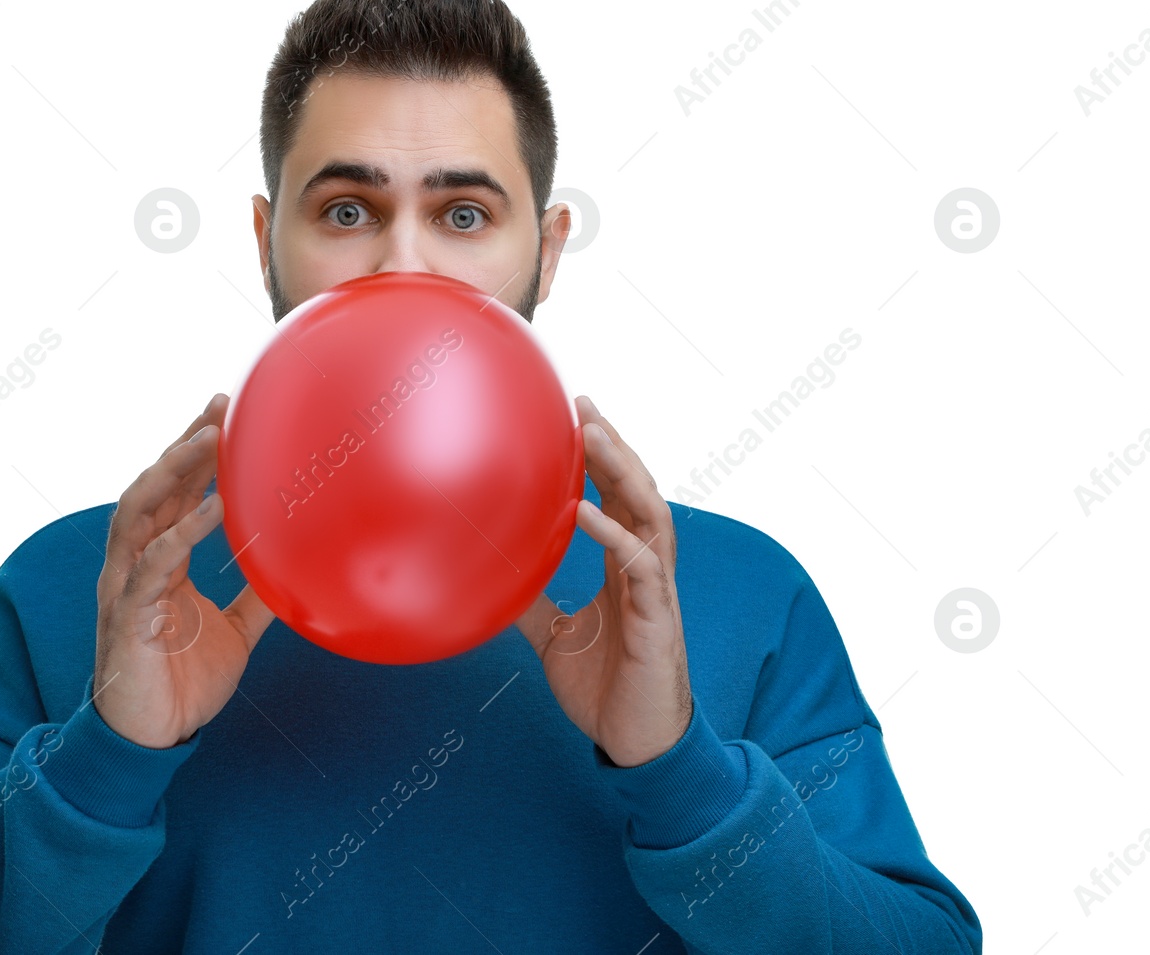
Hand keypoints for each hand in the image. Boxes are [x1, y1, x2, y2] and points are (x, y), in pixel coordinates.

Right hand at [92, 393, 275, 748]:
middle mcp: (134, 566)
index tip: (224, 412)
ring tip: (208, 441)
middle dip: (183, 445)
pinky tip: (212, 512)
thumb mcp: (235, 633)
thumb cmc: (183, 685)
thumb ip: (258, 596)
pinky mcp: (127, 618)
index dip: (192, 453)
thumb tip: (297, 565)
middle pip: (152, 489)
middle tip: (220, 407)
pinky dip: (179, 534)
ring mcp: (126, 588)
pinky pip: (151, 568)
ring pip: (139, 514)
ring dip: (172, 473)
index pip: (171, 495)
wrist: (150, 742)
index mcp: (158, 564)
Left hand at [514, 396, 693, 767]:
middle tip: (584, 403)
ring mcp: (657, 593)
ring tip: (594, 435)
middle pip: (639, 492)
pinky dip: (614, 535)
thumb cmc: (606, 691)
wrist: (637, 746)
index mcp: (626, 570)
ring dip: (623, 472)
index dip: (604, 458)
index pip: (621, 498)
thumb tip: (491, 576)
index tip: (577, 415)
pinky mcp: (657, 621)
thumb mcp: (556, 638)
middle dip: (616, 445)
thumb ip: (531, 602)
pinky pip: (641, 568)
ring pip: (650, 516)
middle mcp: (646, 571)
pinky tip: (585, 512)